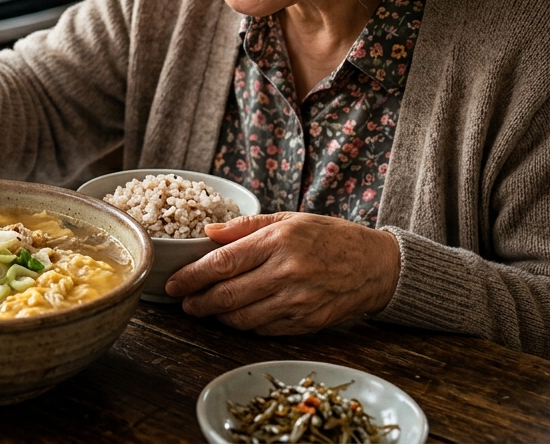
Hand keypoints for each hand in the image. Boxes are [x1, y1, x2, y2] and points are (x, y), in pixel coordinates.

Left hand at [165, 212, 399, 334]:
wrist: (376, 266)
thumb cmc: (331, 237)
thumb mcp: (289, 219)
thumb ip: (245, 227)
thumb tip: (207, 233)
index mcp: (278, 242)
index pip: (222, 264)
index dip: (191, 277)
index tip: (174, 282)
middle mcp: (286, 273)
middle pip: (226, 296)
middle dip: (198, 303)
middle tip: (185, 302)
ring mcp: (297, 302)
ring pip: (242, 319)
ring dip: (218, 318)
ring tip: (208, 310)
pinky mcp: (306, 324)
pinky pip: (264, 331)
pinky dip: (245, 326)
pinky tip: (238, 317)